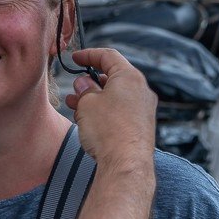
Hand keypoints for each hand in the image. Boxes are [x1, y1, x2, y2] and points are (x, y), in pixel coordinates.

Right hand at [64, 48, 155, 169]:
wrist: (126, 163)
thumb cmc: (108, 129)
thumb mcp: (87, 103)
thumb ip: (84, 89)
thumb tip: (84, 83)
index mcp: (130, 77)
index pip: (108, 56)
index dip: (88, 54)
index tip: (75, 58)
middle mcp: (141, 90)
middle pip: (113, 77)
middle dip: (90, 81)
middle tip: (74, 88)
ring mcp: (143, 109)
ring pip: (115, 96)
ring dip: (94, 98)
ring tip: (75, 105)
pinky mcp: (141, 126)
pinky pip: (120, 111)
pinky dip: (104, 110)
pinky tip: (88, 120)